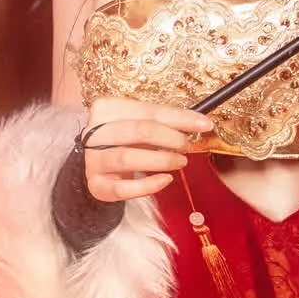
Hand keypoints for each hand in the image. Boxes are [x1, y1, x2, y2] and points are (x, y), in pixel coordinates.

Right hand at [81, 103, 215, 200]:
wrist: (99, 165)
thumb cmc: (126, 141)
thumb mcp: (142, 124)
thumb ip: (165, 122)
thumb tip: (199, 123)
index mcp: (106, 109)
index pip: (149, 110)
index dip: (181, 118)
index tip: (205, 124)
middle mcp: (94, 132)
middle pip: (139, 131)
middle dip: (170, 139)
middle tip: (186, 146)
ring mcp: (93, 160)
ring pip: (127, 158)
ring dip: (161, 160)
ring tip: (179, 162)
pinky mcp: (96, 185)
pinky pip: (122, 188)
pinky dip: (147, 185)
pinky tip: (165, 180)